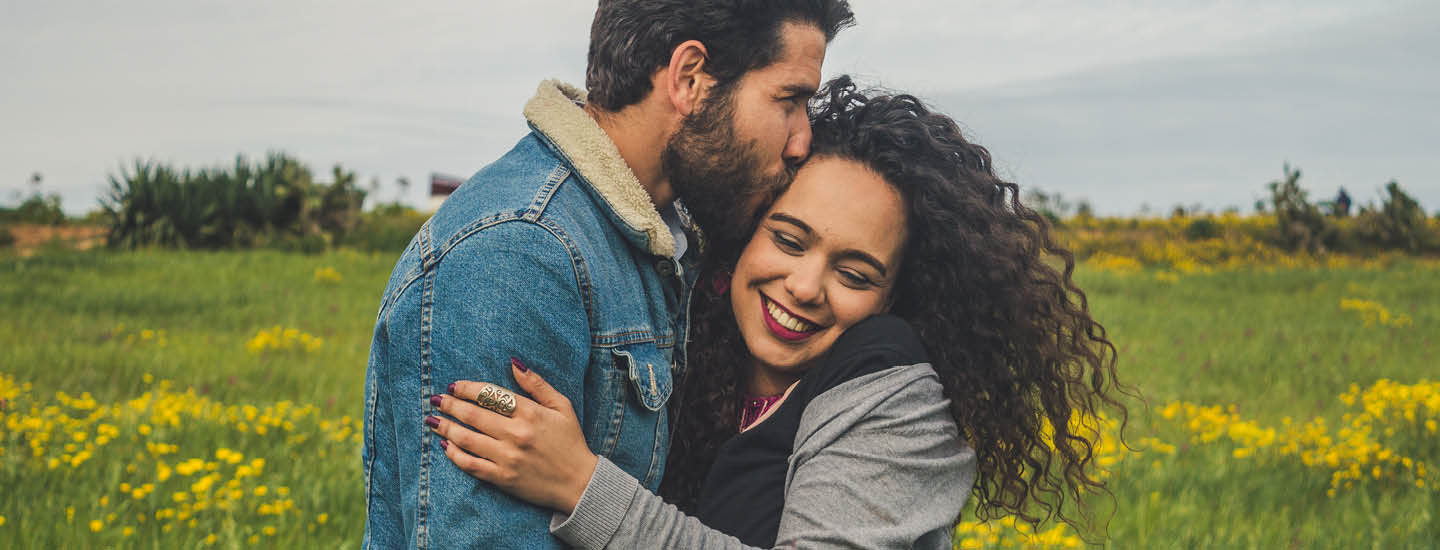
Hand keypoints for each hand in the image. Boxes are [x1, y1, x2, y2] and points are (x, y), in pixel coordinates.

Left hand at [426, 359, 598, 513]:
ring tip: (432, 420)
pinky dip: (455, 454)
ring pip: (467, 439)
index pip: (490, 395)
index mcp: (530, 413)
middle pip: (473, 415)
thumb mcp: (561, 406)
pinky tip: (445, 445)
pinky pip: (471, 465)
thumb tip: (513, 363)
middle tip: (435, 399)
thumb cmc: (570, 442)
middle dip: (450, 405)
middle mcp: (516, 434)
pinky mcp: (503, 478)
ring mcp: (508, 458)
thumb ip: (537, 384)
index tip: (454, 385)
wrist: (579, 483)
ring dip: (445, 427)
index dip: (467, 388)